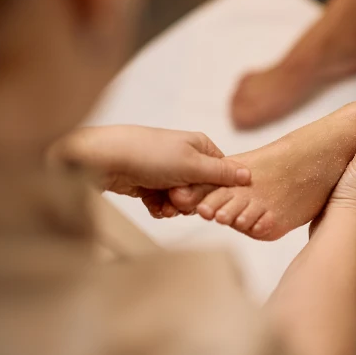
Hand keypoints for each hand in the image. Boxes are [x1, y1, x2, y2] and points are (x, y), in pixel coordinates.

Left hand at [50, 126, 250, 217]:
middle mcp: (186, 157)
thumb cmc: (149, 155)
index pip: (222, 174)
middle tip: (176, 196)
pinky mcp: (151, 184)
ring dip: (174, 207)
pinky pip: (165, 204)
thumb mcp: (192, 164)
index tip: (203, 195)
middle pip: (202, 191)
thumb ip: (221, 173)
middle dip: (191, 200)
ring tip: (163, 203)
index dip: (215, 190)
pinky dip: (160, 208)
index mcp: (200, 146)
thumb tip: (248, 175)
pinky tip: (153, 206)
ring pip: (183, 201)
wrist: (107, 160)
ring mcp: (167, 171)